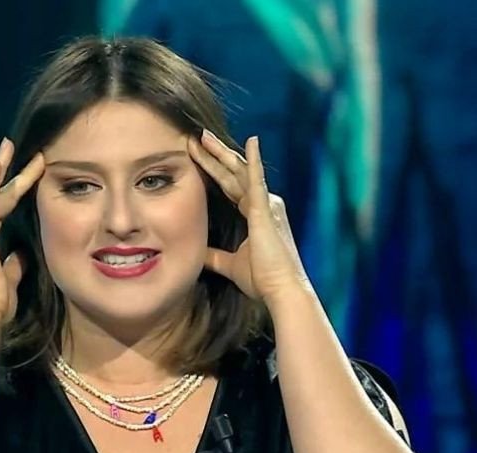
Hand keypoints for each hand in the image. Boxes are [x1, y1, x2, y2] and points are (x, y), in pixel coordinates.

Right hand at [0, 138, 44, 323]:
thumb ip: (13, 264)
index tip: (34, 174)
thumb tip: (21, 254)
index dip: (19, 190)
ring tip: (10, 145)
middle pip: (0, 195)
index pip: (3, 207)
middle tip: (35, 154)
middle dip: (17, 174)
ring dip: (3, 167)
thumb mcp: (9, 279)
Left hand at [188, 130, 311, 306]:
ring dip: (222, 153)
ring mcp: (267, 204)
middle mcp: (263, 204)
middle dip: (214, 156)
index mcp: (255, 214)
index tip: (196, 156)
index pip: (229, 186)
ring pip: (240, 171)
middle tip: (196, 137)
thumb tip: (195, 251)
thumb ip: (213, 255)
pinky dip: (253, 160)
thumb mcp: (230, 264)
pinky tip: (251, 141)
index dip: (213, 171)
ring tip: (204, 136)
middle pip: (233, 174)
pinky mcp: (267, 209)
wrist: (281, 290)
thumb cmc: (262, 279)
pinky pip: (258, 180)